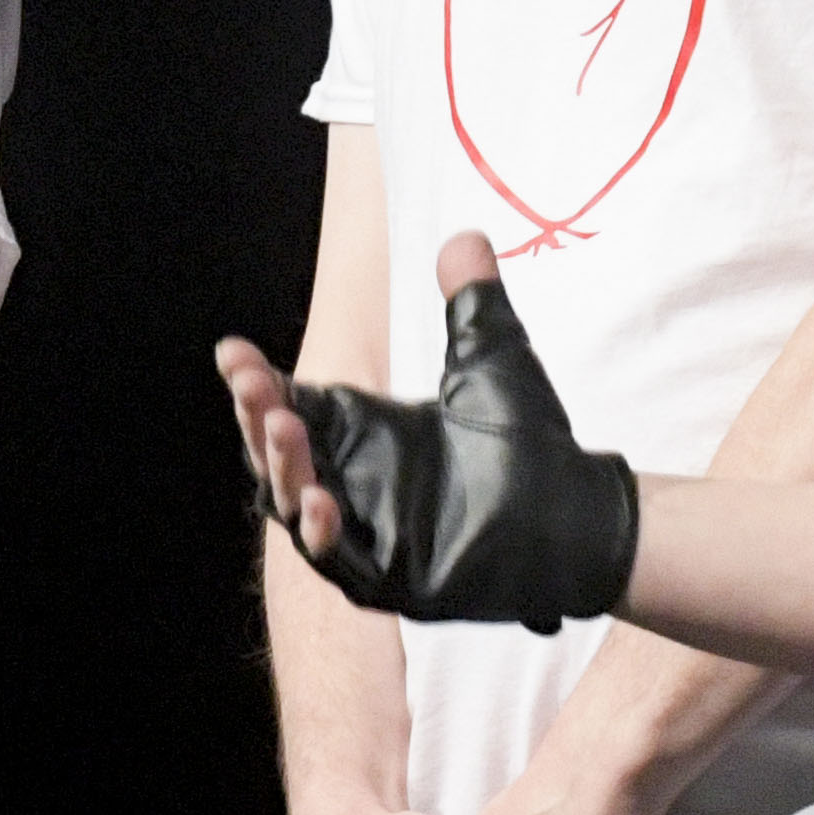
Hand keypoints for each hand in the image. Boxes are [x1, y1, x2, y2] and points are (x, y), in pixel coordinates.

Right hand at [217, 235, 643, 628]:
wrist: (581, 515)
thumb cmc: (533, 445)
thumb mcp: (493, 361)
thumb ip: (471, 301)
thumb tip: (465, 236)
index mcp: (364, 434)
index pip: (290, 405)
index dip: (257, 383)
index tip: (231, 351)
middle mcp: (355, 482)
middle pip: (280, 454)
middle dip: (258, 418)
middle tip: (250, 382)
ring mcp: (368, 533)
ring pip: (295, 507)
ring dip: (283, 468)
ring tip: (282, 426)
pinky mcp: (391, 578)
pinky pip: (340, 561)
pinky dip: (322, 534)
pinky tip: (319, 501)